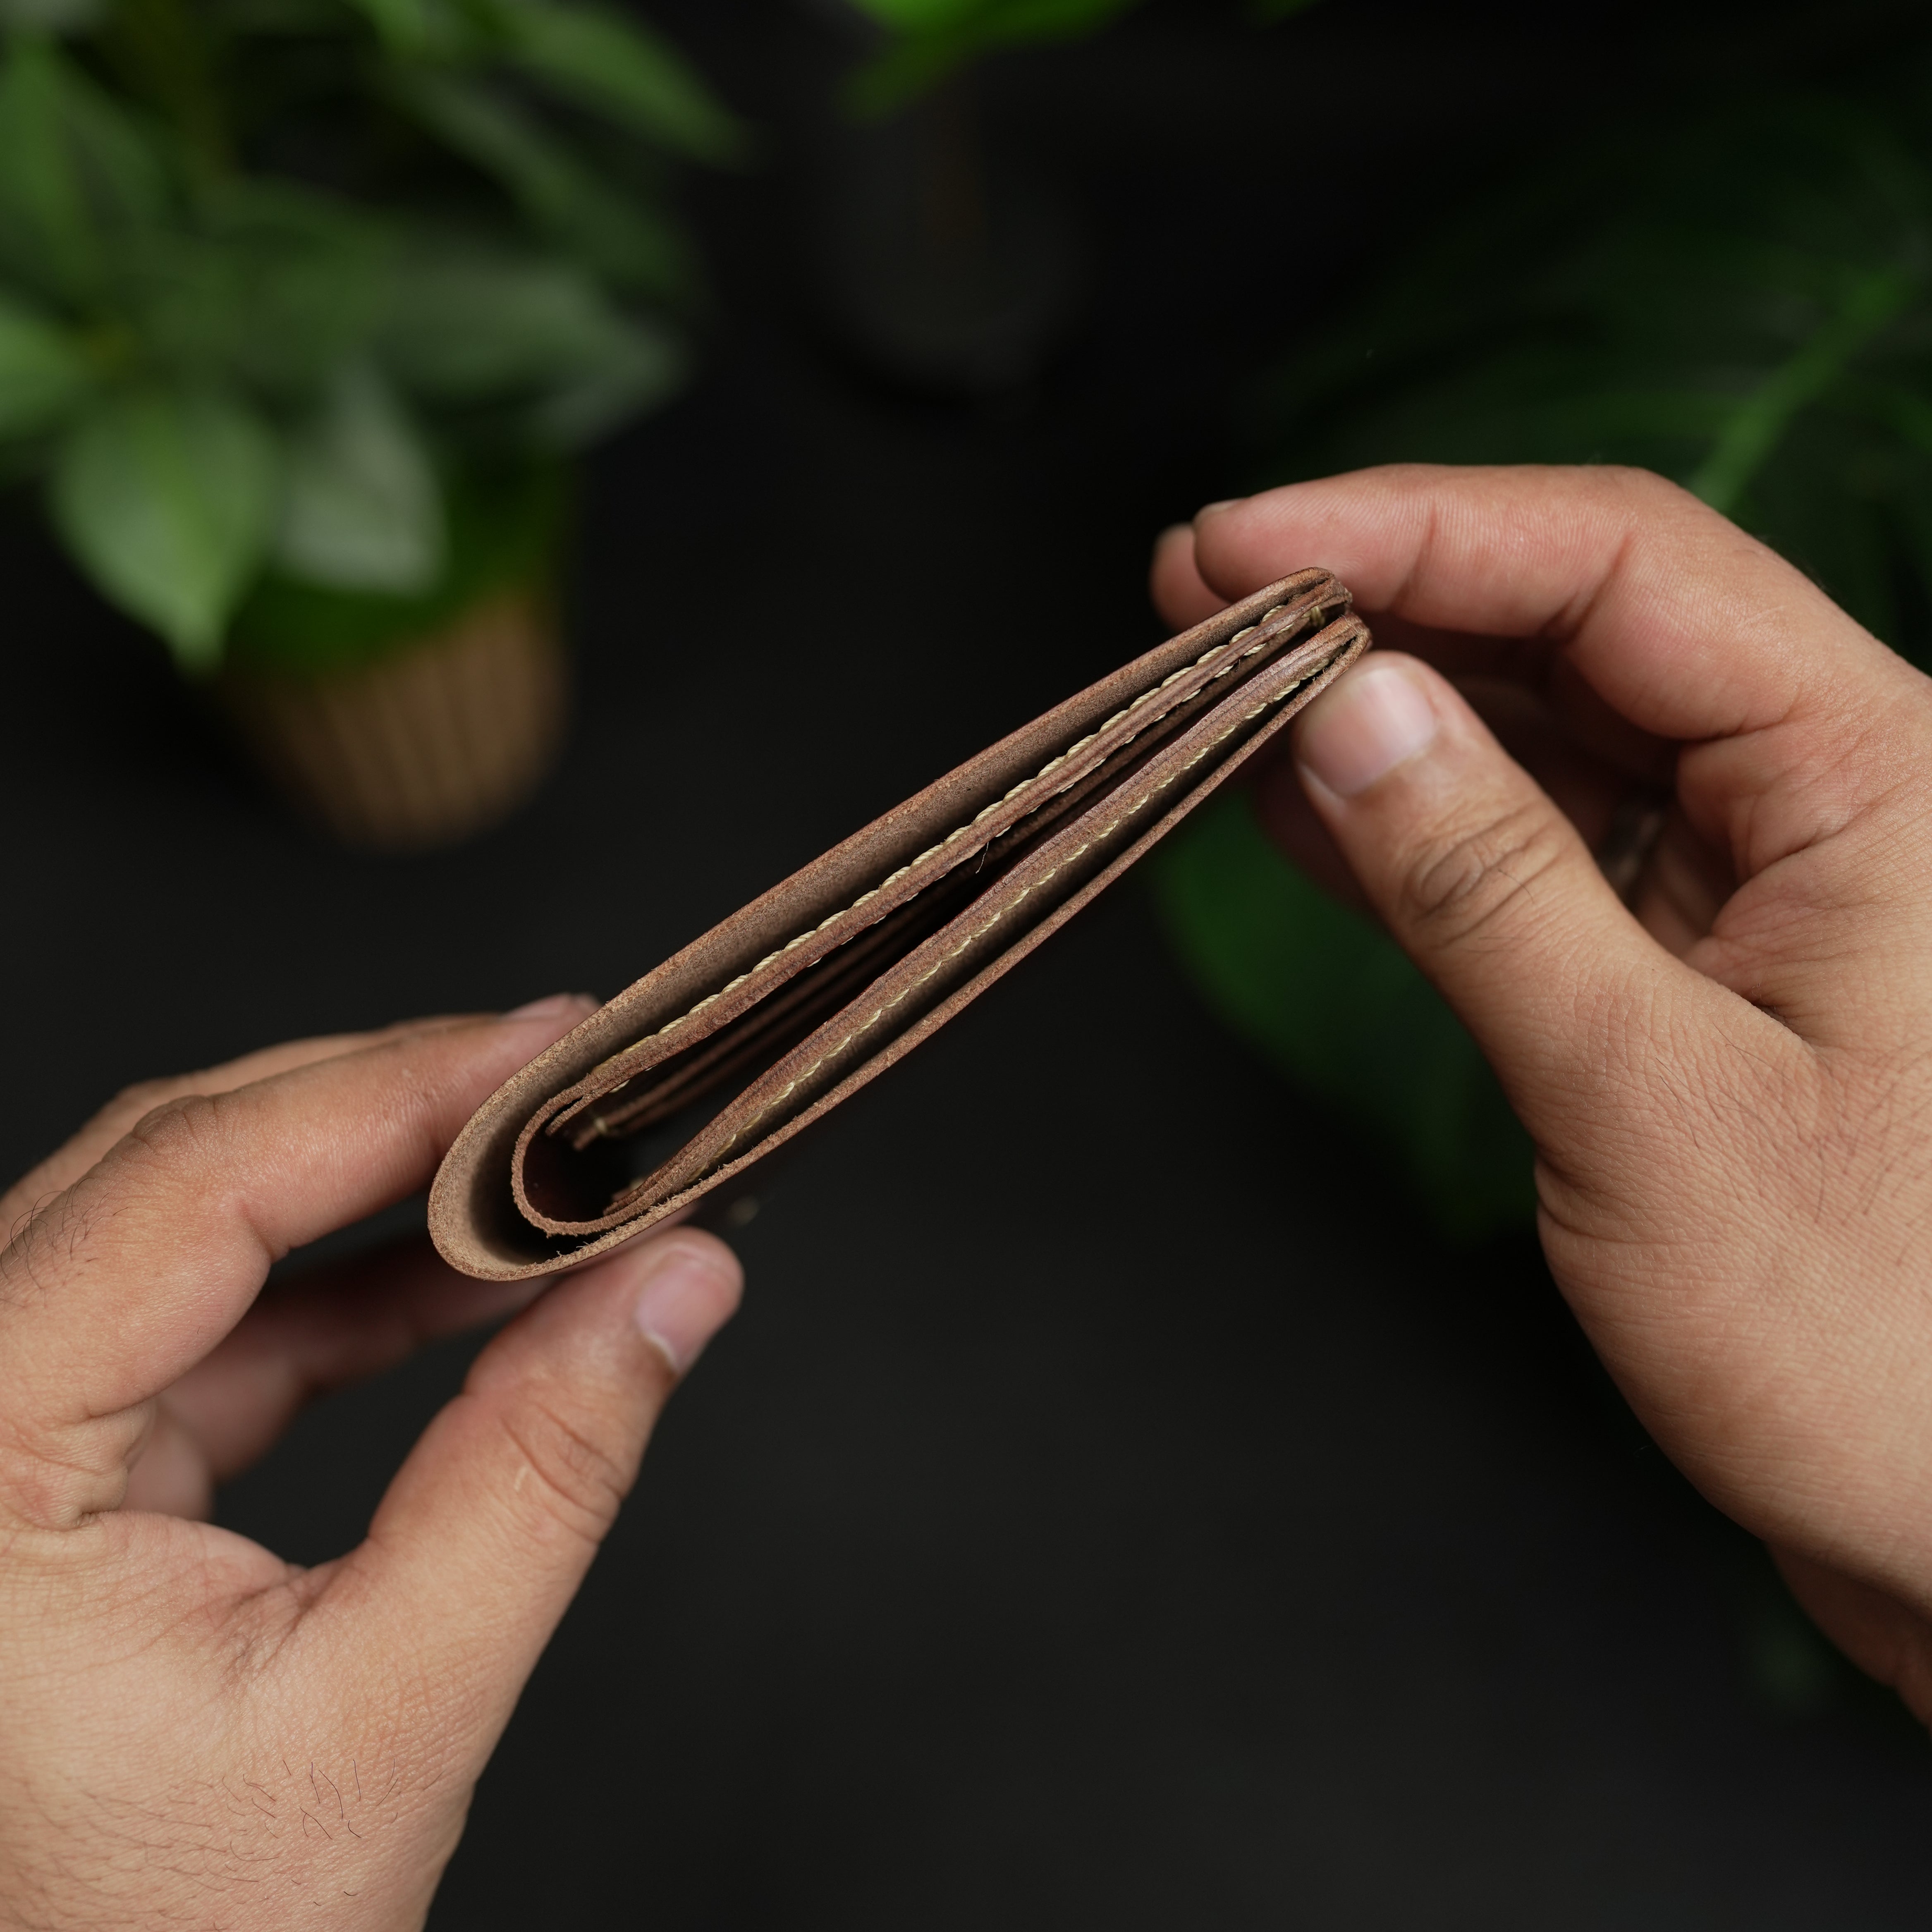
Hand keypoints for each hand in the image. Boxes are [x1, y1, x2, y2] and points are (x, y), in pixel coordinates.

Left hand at [0, 1002, 741, 1927]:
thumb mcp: (392, 1709)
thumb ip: (544, 1469)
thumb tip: (678, 1279)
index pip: (189, 1188)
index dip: (392, 1090)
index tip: (553, 1044)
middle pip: (174, 1166)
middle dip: (389, 1107)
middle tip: (566, 1068)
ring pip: (189, 1224)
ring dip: (380, 1186)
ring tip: (546, 1158)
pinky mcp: (58, 1469)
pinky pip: (213, 1322)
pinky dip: (356, 1286)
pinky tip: (483, 1269)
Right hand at [1153, 465, 1931, 1721]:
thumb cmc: (1876, 1342)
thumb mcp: (1647, 1102)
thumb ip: (1487, 885)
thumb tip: (1346, 710)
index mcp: (1875, 768)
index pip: (1619, 567)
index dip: (1412, 528)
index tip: (1239, 543)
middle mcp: (1820, 786)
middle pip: (1575, 618)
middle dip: (1380, 593)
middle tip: (1194, 588)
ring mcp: (1744, 869)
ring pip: (1541, 724)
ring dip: (1379, 699)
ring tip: (1215, 673)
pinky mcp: (1681, 954)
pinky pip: (1530, 842)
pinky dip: (1406, 817)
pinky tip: (1291, 790)